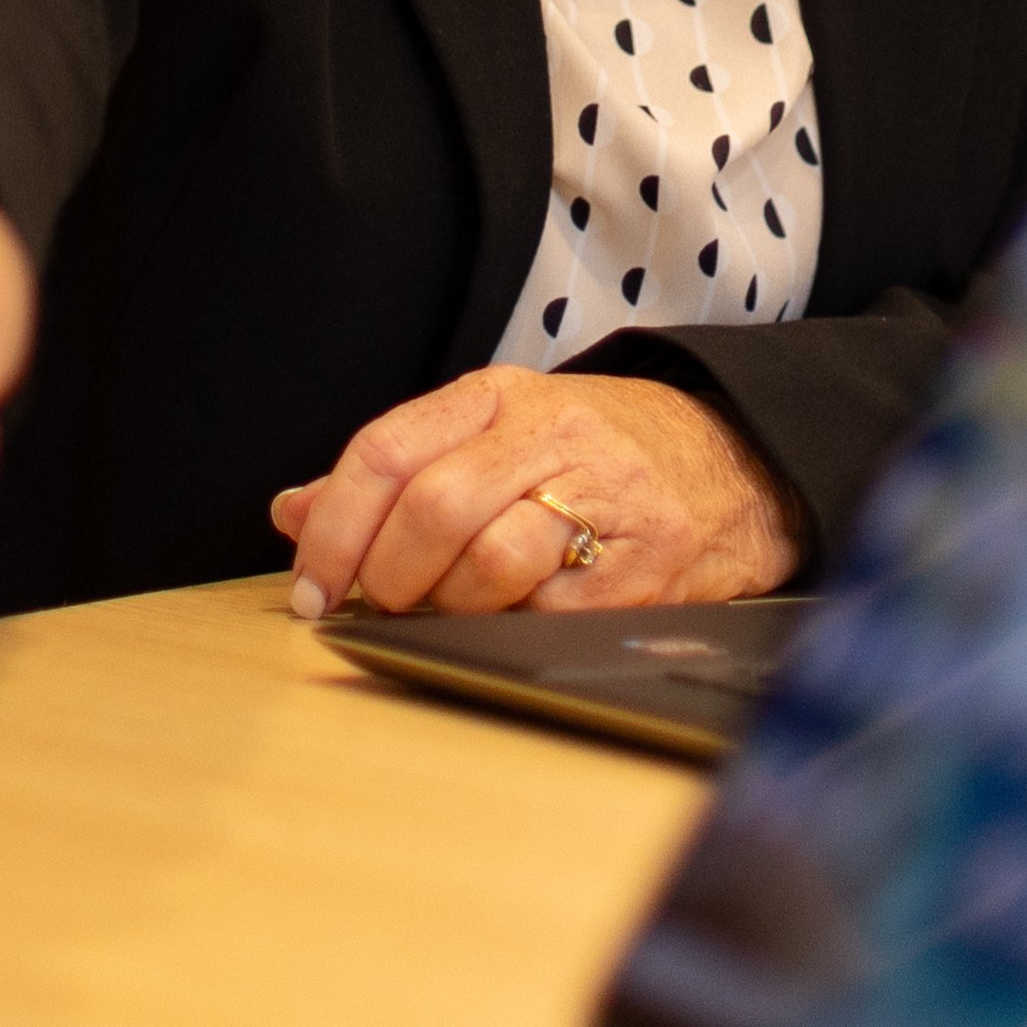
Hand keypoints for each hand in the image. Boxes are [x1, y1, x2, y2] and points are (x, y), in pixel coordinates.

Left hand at [269, 366, 798, 617]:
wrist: (733, 461)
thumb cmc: (593, 452)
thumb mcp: (491, 432)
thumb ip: (394, 471)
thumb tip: (294, 511)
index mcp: (496, 396)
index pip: (387, 450)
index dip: (333, 526)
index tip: (310, 584)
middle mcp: (548, 436)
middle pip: (433, 510)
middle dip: (387, 576)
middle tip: (380, 603)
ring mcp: (601, 501)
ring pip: (488, 564)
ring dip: (447, 607)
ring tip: (447, 610)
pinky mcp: (642, 570)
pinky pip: (548, 613)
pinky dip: (508, 629)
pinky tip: (507, 619)